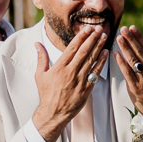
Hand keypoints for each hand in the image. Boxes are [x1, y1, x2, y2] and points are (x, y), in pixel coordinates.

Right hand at [32, 23, 108, 141]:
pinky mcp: (87, 88)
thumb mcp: (40, 75)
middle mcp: (70, 72)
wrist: (54, 113)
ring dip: (98, 47)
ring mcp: (80, 80)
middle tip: (99, 28)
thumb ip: (41, 57)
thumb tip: (37, 43)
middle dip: (92, 38)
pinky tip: (106, 53)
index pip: (72, 48)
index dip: (81, 37)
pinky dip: (101, 62)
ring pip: (91, 60)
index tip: (87, 28)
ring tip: (104, 36)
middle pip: (84, 51)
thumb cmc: (46, 94)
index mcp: (59, 67)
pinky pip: (96, 72)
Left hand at [114, 26, 142, 139]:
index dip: (139, 37)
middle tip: (122, 29)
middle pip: (139, 52)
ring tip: (118, 38)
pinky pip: (127, 73)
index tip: (132, 27)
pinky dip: (121, 63)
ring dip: (125, 48)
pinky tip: (115, 54)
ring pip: (133, 60)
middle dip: (130, 39)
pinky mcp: (136, 87)